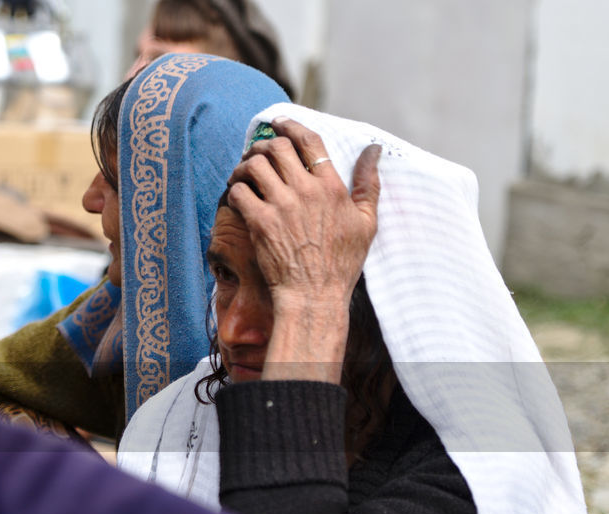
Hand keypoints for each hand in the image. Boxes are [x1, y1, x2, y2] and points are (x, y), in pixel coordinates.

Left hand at [225, 117, 380, 312]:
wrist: (314, 296)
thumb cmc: (341, 263)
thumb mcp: (367, 222)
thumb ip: (369, 183)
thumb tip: (374, 150)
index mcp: (331, 187)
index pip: (309, 141)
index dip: (290, 126)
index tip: (278, 122)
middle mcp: (306, 191)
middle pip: (277, 148)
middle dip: (262, 145)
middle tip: (256, 153)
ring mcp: (282, 206)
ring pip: (254, 165)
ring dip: (244, 165)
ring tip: (243, 173)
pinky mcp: (260, 223)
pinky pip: (239, 192)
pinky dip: (234, 189)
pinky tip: (236, 195)